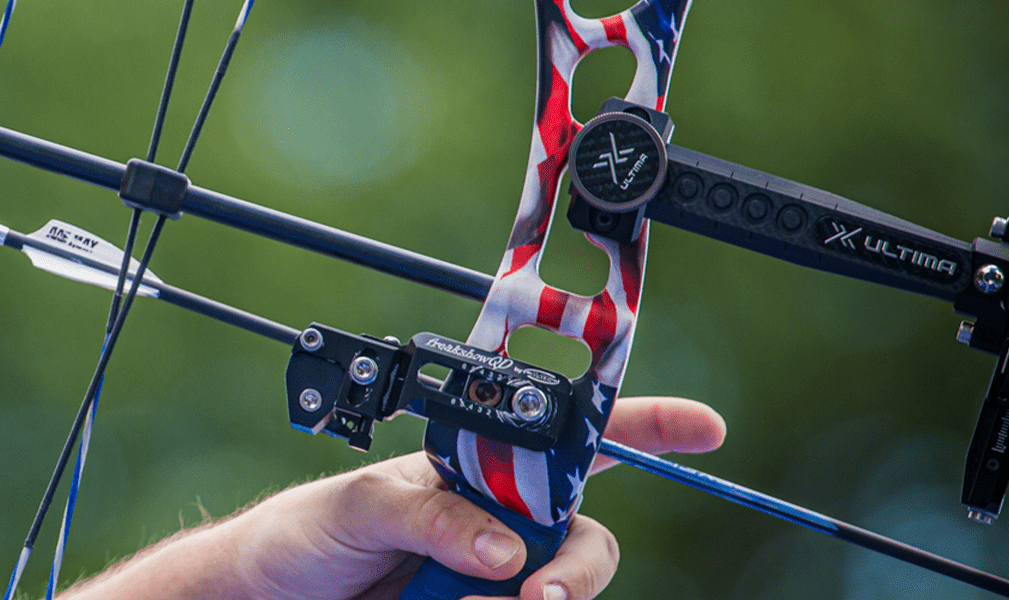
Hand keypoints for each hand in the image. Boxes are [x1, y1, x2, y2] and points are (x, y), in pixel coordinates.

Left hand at [61, 396, 725, 599]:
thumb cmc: (304, 536)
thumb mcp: (359, 507)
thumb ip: (433, 514)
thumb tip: (504, 549)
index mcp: (477, 467)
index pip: (570, 436)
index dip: (645, 426)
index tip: (705, 429)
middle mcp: (498, 522)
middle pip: (582, 541)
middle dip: (574, 570)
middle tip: (534, 599)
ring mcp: (490, 580)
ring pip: (555, 593)